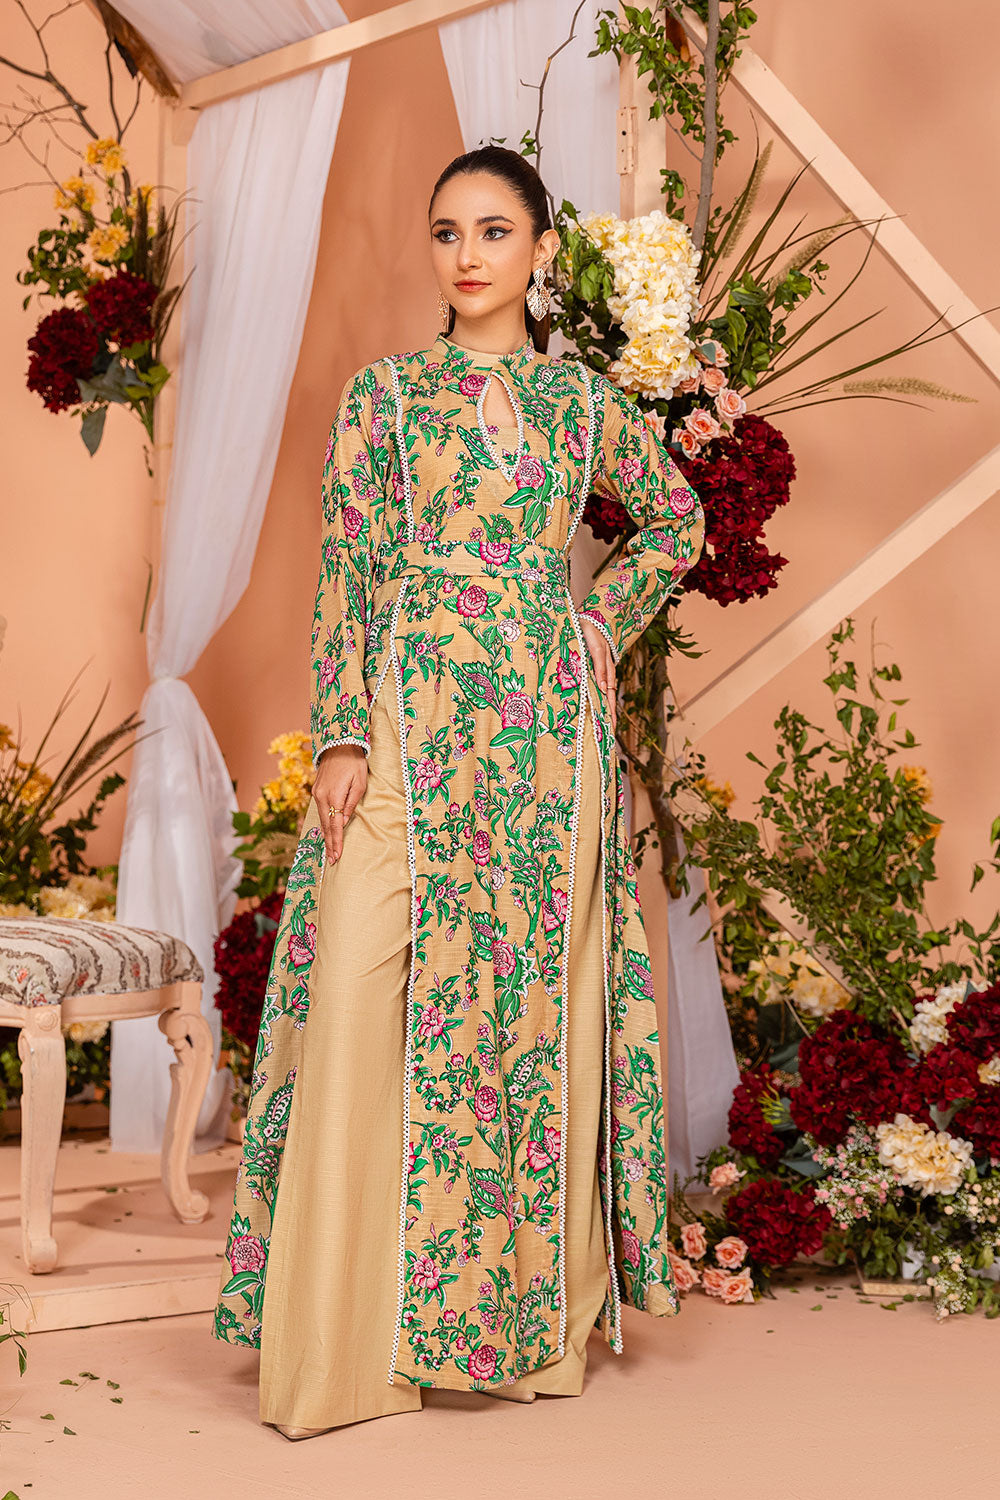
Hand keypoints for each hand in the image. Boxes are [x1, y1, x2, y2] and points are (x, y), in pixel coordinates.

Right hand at [313, 744, 367, 863]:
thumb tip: (343, 822)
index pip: (335, 825)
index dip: (336, 842)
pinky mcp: (316, 790)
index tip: (337, 856)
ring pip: (321, 820)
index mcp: (333, 796)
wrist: (339, 744)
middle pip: (326, 826)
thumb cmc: (354, 763)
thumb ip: (351, 804)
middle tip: (331, 860)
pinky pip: (320, 811)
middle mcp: (321, 797)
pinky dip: (323, 824)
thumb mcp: (360, 783)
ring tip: (328, 851)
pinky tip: (325, 832)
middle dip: (329, 844)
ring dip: (325, 836)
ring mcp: (317, 793)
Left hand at [579, 617, 616, 735]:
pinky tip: (589, 708)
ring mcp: (597, 673)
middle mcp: (603, 675)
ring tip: (600, 728)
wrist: (587, 618)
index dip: (610, 715)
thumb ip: (600, 668)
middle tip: (607, 737)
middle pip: (606, 701)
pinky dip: (592, 699)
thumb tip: (605, 688)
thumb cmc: (592, 632)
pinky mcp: (589, 669)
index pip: (610, 698)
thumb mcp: (596, 650)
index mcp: (607, 672)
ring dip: (600, 711)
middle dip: (607, 719)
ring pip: (600, 696)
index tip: (611, 731)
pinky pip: (592, 688)